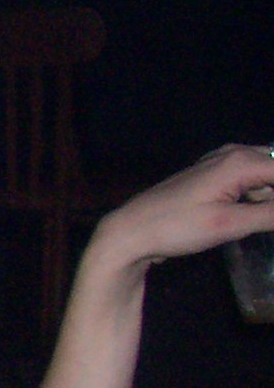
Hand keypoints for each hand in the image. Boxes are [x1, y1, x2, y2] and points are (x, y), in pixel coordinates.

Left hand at [82, 143, 273, 277]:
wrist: (128, 232)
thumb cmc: (175, 227)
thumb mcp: (230, 224)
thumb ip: (273, 215)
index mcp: (242, 160)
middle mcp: (235, 155)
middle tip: (266, 221)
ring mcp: (222, 165)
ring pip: (268, 178)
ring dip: (271, 200)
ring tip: (264, 220)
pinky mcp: (214, 180)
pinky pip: (252, 184)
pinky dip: (262, 199)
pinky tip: (261, 217)